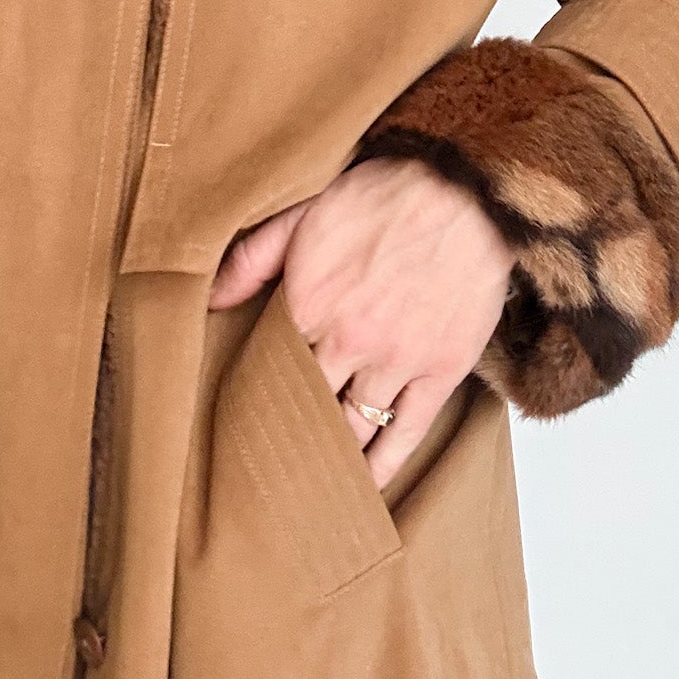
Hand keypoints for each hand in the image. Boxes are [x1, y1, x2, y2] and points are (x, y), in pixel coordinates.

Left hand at [208, 157, 514, 489]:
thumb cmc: (386, 196)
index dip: (255, 388)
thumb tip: (210, 301)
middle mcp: (349, 341)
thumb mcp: (304, 212)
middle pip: (304, 404)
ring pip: (351, 427)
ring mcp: (397, 361)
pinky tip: (363, 486)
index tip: (240, 411)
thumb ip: (252, 260)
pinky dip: (383, 466)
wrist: (468, 193)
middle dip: (286, 429)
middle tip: (266, 459)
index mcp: (309, 303)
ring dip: (328, 455)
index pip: (267, 366)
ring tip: (306, 478)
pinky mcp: (440, 372)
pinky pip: (406, 433)